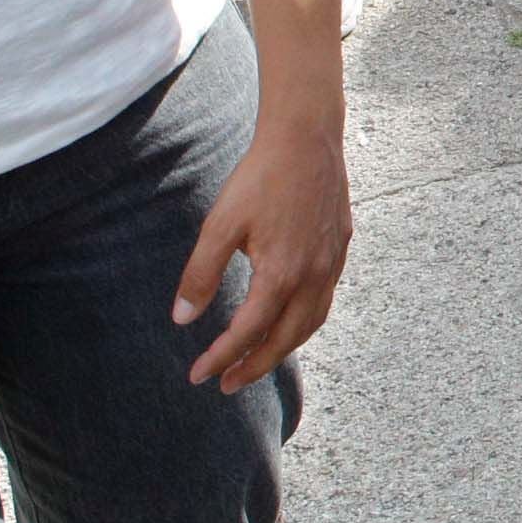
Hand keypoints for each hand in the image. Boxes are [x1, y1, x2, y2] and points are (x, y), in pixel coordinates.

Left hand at [174, 117, 351, 390]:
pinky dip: (303, 323)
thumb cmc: (260, 177)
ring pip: (310, 324)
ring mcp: (331, 264)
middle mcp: (313, 277)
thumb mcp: (220, 225)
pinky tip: (288, 319)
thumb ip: (201, 274)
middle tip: (226, 384)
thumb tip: (182, 318)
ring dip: (282, 349)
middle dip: (253, 366)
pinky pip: (324, 301)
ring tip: (256, 360)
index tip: (198, 375)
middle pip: (284, 340)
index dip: (221, 357)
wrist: (306, 138)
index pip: (248, 332)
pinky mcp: (339, 249)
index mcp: (281, 274)